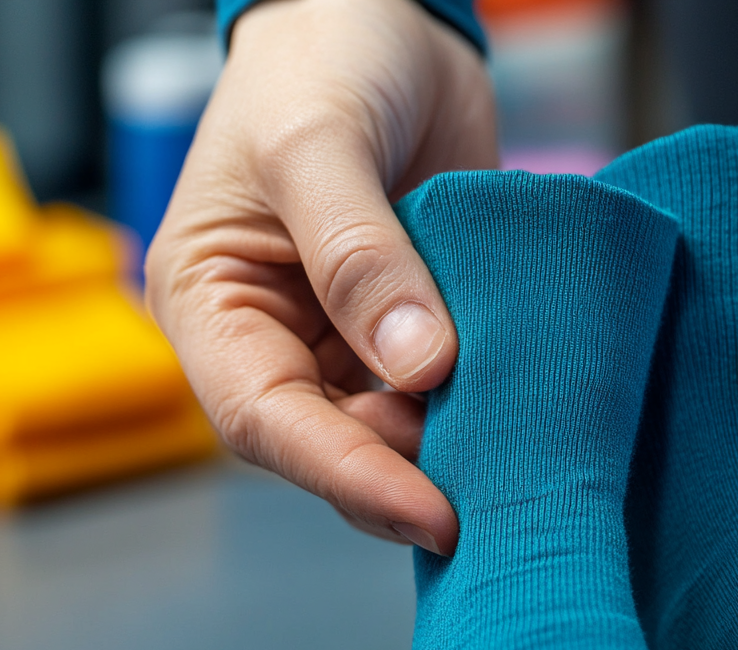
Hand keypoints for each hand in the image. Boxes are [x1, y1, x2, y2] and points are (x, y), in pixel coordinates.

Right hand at [146, 0, 495, 553]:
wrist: (383, 16)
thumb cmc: (318, 62)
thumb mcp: (319, 143)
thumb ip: (360, 254)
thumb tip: (418, 366)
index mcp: (213, 302)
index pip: (264, 418)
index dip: (345, 476)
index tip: (429, 512)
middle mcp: (272, 334)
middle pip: (329, 442)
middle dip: (404, 479)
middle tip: (493, 499)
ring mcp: (344, 334)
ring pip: (388, 428)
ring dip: (448, 452)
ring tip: (517, 464)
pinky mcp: (411, 322)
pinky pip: (439, 386)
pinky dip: (479, 406)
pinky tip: (525, 415)